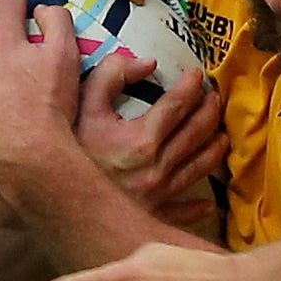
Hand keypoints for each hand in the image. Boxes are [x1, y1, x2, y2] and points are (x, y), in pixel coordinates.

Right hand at [76, 54, 224, 223]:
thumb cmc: (69, 151)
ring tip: (221, 136)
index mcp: (143, 139)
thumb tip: (147, 63)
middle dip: (209, 112)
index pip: (178, 105)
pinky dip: (198, 207)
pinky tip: (207, 202)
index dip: (191, 86)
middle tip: (214, 98)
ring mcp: (157, 194)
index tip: (197, 75)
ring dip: (214, 150)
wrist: (60, 201)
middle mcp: (157, 168)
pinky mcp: (151, 217)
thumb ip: (112, 75)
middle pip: (195, 134)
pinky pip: (182, 213)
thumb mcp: (83, 105)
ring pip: (198, 168)